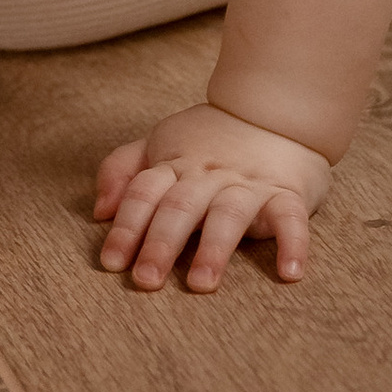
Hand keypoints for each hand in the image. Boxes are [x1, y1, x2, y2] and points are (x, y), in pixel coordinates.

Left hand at [93, 100, 331, 292]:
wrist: (274, 108)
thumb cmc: (209, 137)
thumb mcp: (159, 142)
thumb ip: (122, 170)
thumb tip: (98, 212)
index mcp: (175, 163)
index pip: (144, 193)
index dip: (126, 226)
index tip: (111, 263)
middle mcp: (208, 174)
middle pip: (180, 207)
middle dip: (161, 244)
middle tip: (145, 281)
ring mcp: (249, 183)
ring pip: (228, 214)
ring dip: (214, 248)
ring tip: (201, 283)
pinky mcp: (288, 192)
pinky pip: (291, 218)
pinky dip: (293, 244)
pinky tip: (290, 274)